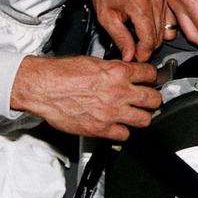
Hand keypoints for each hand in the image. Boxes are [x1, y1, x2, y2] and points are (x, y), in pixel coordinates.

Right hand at [9, 55, 161, 140]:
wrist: (44, 88)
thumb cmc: (63, 73)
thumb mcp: (94, 62)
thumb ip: (114, 69)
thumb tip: (125, 72)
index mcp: (117, 72)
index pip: (150, 74)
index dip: (152, 77)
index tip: (150, 80)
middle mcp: (118, 92)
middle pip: (154, 99)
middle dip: (153, 98)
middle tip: (149, 98)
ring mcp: (111, 113)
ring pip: (144, 119)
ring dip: (142, 116)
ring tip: (137, 113)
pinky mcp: (101, 129)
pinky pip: (124, 135)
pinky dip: (123, 131)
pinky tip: (118, 125)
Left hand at [91, 0, 170, 60]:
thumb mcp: (105, 16)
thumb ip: (119, 38)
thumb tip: (129, 55)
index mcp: (140, 5)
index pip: (149, 40)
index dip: (142, 53)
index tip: (136, 57)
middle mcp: (155, 0)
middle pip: (159, 37)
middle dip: (147, 47)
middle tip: (135, 48)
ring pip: (167, 30)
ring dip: (155, 37)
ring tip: (141, 36)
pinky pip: (172, 19)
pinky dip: (163, 26)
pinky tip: (150, 26)